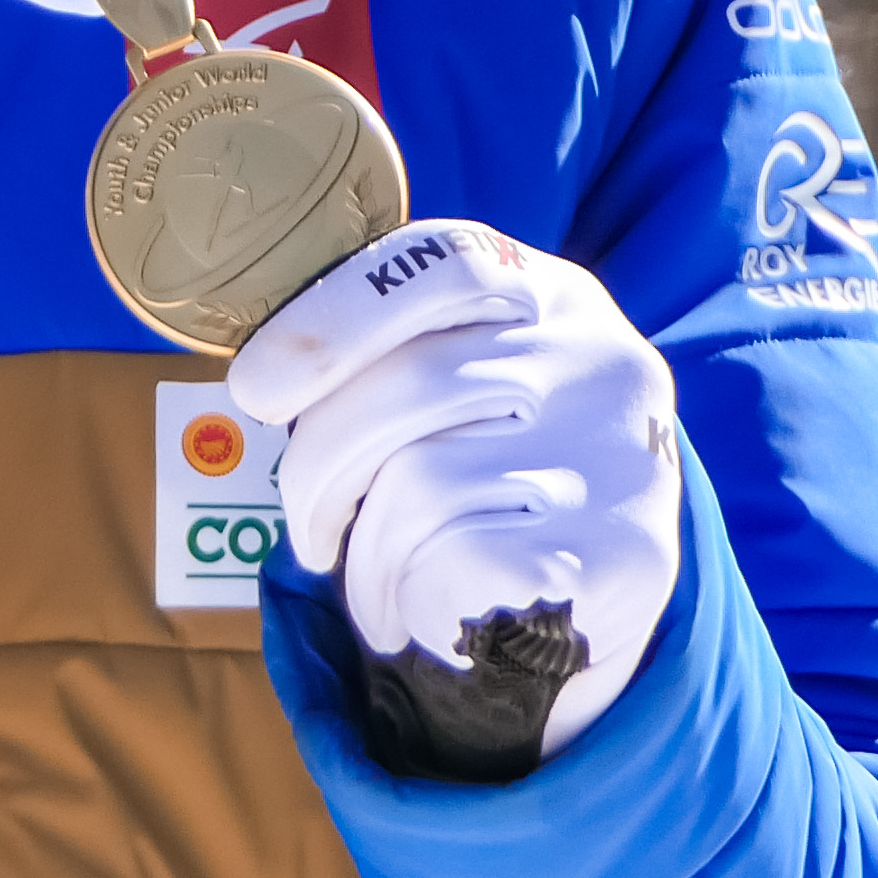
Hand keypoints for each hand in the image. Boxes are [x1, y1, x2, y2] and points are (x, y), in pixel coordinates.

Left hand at [229, 222, 680, 779]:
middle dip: (321, 470)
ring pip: (418, 484)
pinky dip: (414, 595)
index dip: (333, 319)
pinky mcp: (619, 555)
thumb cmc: (503, 477)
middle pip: (407, 388)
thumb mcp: (477, 384)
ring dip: (367, 554)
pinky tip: (429, 611)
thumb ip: (402, 352)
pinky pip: (456, 563)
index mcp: (561, 300)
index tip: (257, 387)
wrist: (603, 600)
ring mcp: (619, 457)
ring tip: (376, 589)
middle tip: (309, 529)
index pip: (442, 265)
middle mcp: (603, 362)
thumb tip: (269, 373)